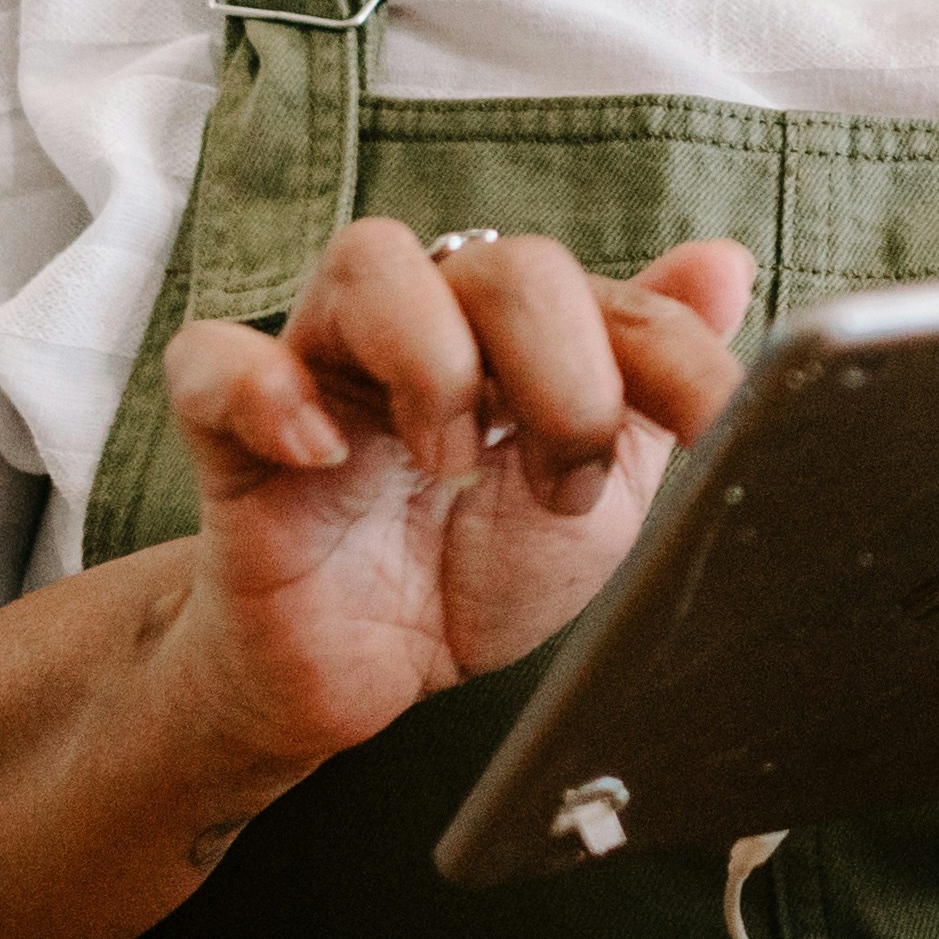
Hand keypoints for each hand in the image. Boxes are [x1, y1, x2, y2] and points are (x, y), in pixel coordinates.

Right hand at [150, 224, 750, 785]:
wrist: (357, 677)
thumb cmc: (468, 569)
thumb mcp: (602, 486)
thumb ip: (653, 378)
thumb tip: (726, 263)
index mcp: (516, 335)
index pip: (607, 294)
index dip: (672, 355)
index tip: (717, 425)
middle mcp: (423, 324)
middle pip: (505, 263)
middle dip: (565, 377)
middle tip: (567, 483)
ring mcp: (323, 366)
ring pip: (369, 261)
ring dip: (437, 364)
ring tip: (451, 465)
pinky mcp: (233, 434)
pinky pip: (212, 360)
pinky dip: (268, 390)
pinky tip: (324, 452)